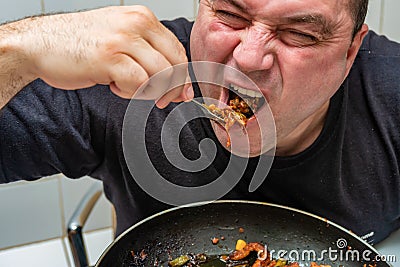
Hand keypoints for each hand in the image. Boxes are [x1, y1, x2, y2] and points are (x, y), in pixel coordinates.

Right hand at [4, 6, 191, 106]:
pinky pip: (139, 83)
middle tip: (162, 101)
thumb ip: (150, 56)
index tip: (181, 93)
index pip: (178, 50)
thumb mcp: (122, 40)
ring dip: (147, 90)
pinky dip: (130, 92)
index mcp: (143, 18)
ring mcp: (122, 39)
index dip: (182, 76)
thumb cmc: (82, 45)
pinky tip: (112, 85)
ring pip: (160, 74)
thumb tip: (178, 85)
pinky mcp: (109, 57)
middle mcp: (136, 24)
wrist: (41, 43)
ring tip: (123, 85)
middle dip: (173, 89)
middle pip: (175, 64)